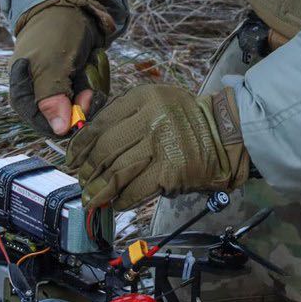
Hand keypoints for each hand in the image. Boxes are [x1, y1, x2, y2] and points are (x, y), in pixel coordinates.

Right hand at [7, 0, 113, 134]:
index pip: (41, 122)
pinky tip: (93, 63)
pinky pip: (89, 91)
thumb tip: (59, 130)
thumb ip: (51, 98)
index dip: (62, 121)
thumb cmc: (55, 31)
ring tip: (89, 67)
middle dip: (80, 102)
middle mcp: (39, 91)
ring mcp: (58, 84)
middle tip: (88, 87)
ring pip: (80, 105)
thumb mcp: (52, 65)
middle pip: (65, 116)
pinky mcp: (75, 78)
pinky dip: (95, 80)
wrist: (72, 3)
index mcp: (23, 89)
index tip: (79, 110)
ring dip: (90, 89)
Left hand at [65, 83, 247, 212]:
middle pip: (105, 150)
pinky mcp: (170, 171)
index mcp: (143, 98)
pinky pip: (135, 190)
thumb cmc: (188, 122)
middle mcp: (150, 119)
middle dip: (88, 170)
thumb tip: (91, 149)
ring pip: (116, 171)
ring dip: (100, 190)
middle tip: (82, 182)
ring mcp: (161, 145)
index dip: (81, 146)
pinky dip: (122, 200)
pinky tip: (116, 203)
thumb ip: (126, 119)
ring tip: (92, 198)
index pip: (100, 124)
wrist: (228, 134)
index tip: (72, 159)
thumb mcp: (156, 104)